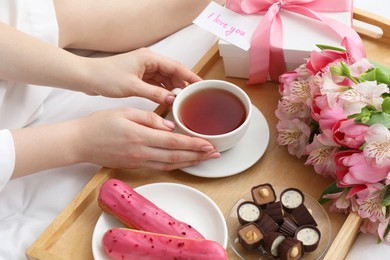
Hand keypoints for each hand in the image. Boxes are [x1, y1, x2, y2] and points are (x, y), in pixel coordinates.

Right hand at [75, 108, 219, 170]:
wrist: (80, 142)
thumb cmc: (99, 124)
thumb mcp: (125, 112)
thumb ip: (149, 119)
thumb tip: (170, 127)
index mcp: (140, 136)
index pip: (173, 142)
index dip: (193, 145)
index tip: (209, 144)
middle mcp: (141, 152)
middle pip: (176, 157)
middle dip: (198, 156)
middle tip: (215, 154)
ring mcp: (138, 162)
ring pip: (170, 165)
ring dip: (189, 162)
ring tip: (205, 159)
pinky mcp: (135, 166)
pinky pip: (159, 167)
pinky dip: (175, 166)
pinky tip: (184, 163)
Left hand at [83, 48, 201, 105]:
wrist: (87, 78)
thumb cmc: (105, 77)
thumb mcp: (133, 87)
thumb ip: (154, 94)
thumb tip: (172, 100)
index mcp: (148, 58)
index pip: (175, 66)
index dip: (189, 76)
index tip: (200, 84)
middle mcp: (148, 61)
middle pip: (172, 72)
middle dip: (182, 84)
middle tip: (192, 97)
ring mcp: (143, 69)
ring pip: (164, 79)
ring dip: (172, 89)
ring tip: (181, 101)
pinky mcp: (138, 77)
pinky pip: (156, 84)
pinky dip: (162, 92)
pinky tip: (167, 100)